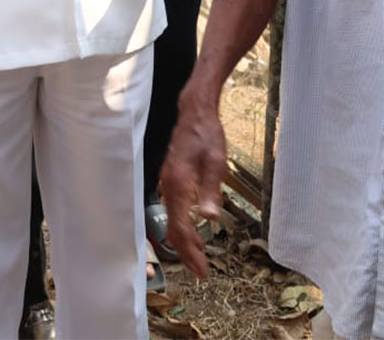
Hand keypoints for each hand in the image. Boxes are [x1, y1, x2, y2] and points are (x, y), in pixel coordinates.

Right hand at [158, 85, 228, 278]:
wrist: (194, 112)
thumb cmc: (206, 133)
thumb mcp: (216, 161)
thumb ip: (211, 190)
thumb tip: (210, 217)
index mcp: (178, 184)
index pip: (180, 227)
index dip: (190, 251)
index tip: (202, 269)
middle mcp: (168, 186)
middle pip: (172, 229)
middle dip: (186, 252)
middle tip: (201, 270)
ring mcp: (167, 182)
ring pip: (172, 220)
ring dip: (185, 240)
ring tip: (200, 256)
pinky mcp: (171, 179)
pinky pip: (174, 209)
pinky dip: (183, 225)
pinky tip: (195, 230)